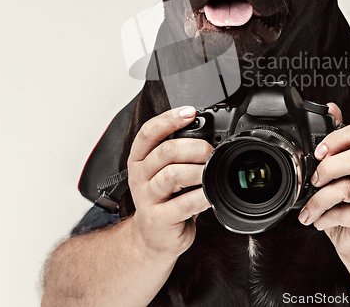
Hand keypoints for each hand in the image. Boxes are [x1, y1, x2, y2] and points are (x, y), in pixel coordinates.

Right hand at [127, 106, 212, 260]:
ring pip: (172, 175)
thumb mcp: (164, 171)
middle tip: (209, 152)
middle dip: (193, 147)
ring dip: (197, 171)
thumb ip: (178, 152)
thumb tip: (210, 134)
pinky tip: (209, 194)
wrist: (153, 237)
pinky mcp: (158, 219)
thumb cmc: (164, 198)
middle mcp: (139, 176)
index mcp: (140, 159)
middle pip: (165, 151)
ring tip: (209, 173)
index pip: (149, 132)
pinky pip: (183, 203)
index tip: (190, 112)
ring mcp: (146, 198)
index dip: (169, 119)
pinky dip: (201, 196)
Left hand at [298, 104, 349, 260]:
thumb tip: (331, 108)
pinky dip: (324, 217)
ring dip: (320, 199)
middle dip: (329, 168)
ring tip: (309, 207)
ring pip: (348, 188)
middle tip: (314, 179)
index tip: (318, 152)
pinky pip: (345, 214)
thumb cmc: (347, 199)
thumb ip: (336, 140)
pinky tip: (318, 220)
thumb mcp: (340, 169)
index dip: (337, 139)